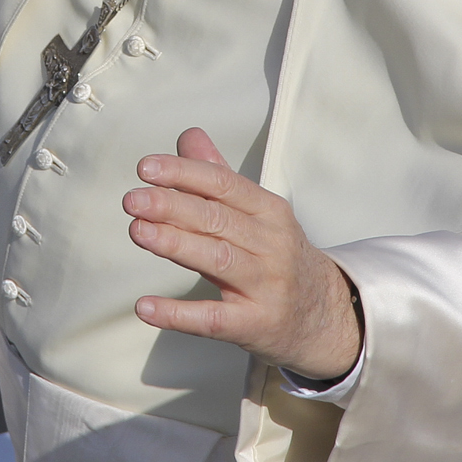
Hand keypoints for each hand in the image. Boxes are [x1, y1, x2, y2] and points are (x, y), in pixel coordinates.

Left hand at [123, 128, 361, 381]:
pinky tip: (146, 306)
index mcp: (269, 211)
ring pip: (217, 260)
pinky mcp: (255, 324)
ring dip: (175, 244)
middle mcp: (271, 246)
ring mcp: (266, 286)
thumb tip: (189, 136)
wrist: (328, 315)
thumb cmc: (280, 257)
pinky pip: (213, 318)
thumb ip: (220, 176)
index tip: (146, 168)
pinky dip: (178, 314)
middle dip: (171, 206)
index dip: (184, 173)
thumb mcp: (260, 214)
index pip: (224, 184)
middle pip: (217, 220)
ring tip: (137, 232)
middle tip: (133, 200)